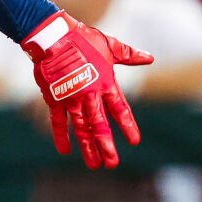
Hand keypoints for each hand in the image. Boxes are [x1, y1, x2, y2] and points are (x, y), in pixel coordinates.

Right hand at [22, 11, 152, 168]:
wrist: (52, 36)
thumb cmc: (83, 38)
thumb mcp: (109, 45)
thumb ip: (129, 55)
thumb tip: (149, 58)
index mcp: (106, 82)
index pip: (120, 109)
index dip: (127, 126)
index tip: (134, 141)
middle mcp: (90, 95)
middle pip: (100, 125)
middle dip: (106, 146)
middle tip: (112, 163)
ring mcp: (71, 98)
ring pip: (81, 128)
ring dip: (87, 147)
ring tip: (94, 165)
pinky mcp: (55, 98)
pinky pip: (58, 121)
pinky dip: (61, 136)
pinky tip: (65, 150)